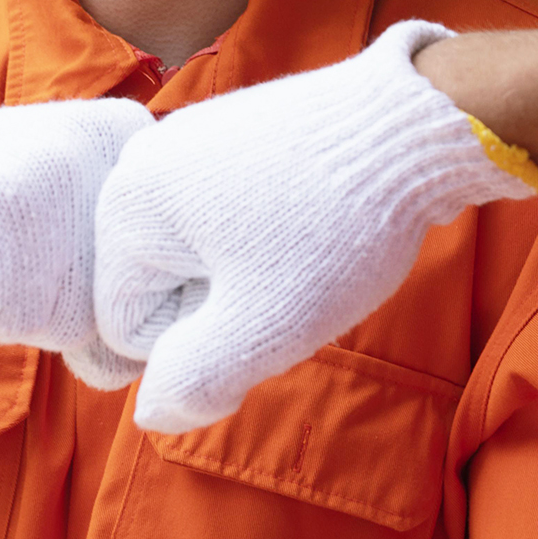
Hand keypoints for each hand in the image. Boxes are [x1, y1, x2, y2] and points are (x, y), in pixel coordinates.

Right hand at [0, 100, 152, 383]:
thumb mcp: (66, 215)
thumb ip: (125, 268)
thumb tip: (149, 360)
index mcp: (127, 133)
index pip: (169, 271)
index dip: (99, 286)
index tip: (43, 238)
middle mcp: (103, 146)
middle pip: (130, 302)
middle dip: (65, 305)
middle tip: (4, 248)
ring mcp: (52, 180)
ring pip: (84, 322)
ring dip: (26, 314)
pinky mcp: (0, 226)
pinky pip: (22, 327)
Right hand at [93, 22, 536, 431]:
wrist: (411, 125)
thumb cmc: (335, 227)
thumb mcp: (265, 325)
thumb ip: (195, 381)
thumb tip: (153, 413)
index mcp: (125, 207)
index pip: (130, 329)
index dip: (201, 341)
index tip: (261, 303)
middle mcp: (140, 164)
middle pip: (164, 288)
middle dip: (224, 305)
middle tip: (291, 281)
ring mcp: (188, 140)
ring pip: (200, 255)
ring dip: (250, 274)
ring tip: (307, 249)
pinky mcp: (233, 129)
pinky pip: (227, 216)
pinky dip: (267, 234)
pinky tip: (313, 220)